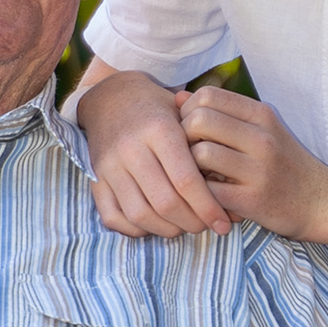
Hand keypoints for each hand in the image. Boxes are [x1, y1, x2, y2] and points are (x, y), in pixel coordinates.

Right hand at [75, 68, 229, 236]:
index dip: (208, 208)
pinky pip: (114, 217)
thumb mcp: (186, 116)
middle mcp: (131, 148)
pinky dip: (136, 229)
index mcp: (159, 129)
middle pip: (165, 203)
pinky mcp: (95, 179)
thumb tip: (232, 191)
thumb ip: (208, 149)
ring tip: (184, 226)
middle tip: (206, 226)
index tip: (223, 223)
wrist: (111, 97)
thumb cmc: (159, 110)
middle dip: (191, 223)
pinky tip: (154, 224)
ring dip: (167, 229)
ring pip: (140, 215)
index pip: (186, 181)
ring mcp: (109, 166)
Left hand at [179, 90, 327, 238]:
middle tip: (188, 155)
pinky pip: (207, 190)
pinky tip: (207, 196)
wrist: (321, 201)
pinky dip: (199, 194)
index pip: (207, 95)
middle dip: (183, 137)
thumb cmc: (283, 164)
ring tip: (198, 176)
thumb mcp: (261, 129)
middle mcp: (262, 137)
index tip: (191, 131)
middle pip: (198, 120)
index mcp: (262, 115)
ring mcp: (258, 169)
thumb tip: (178, 98)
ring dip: (189, 167)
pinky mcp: (252, 199)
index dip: (188, 111)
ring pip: (199, 154)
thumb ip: (223, 113)